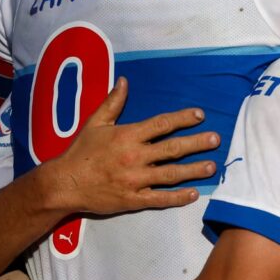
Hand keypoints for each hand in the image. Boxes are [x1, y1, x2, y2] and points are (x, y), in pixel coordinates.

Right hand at [41, 77, 219, 214]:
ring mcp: (135, 180)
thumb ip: (113, 102)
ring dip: (194, 170)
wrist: (63, 184)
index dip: (183, 118)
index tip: (200, 115)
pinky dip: (178, 198)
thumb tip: (124, 81)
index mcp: (128, 135)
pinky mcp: (133, 199)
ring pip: (171, 174)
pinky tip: (194, 194)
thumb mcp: (95, 123)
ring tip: (211, 167)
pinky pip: (160, 199)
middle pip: (173, 149)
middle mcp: (135, 157)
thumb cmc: (80, 152)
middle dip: (197, 143)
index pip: (162, 124)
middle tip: (216, 140)